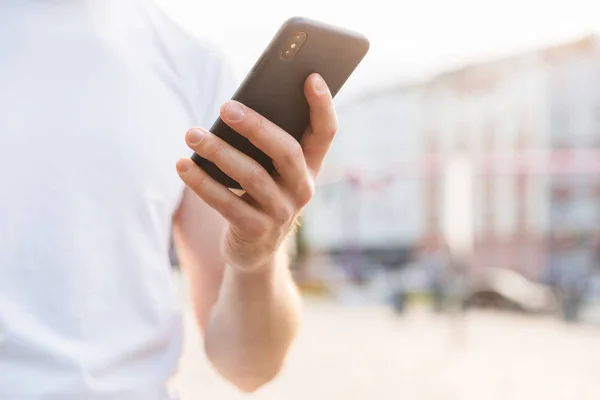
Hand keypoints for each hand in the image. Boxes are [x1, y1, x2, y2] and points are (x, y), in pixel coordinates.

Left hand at [176, 73, 337, 271]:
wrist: (254, 248)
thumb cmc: (259, 193)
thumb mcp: (271, 170)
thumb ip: (264, 143)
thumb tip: (234, 109)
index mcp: (310, 166)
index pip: (326, 132)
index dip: (322, 106)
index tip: (310, 76)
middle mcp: (303, 188)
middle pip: (287, 151)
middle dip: (257, 127)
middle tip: (225, 107)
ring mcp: (282, 212)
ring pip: (253, 176)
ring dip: (219, 152)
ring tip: (192, 134)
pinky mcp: (256, 231)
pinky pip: (227, 204)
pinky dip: (202, 183)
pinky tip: (183, 165)